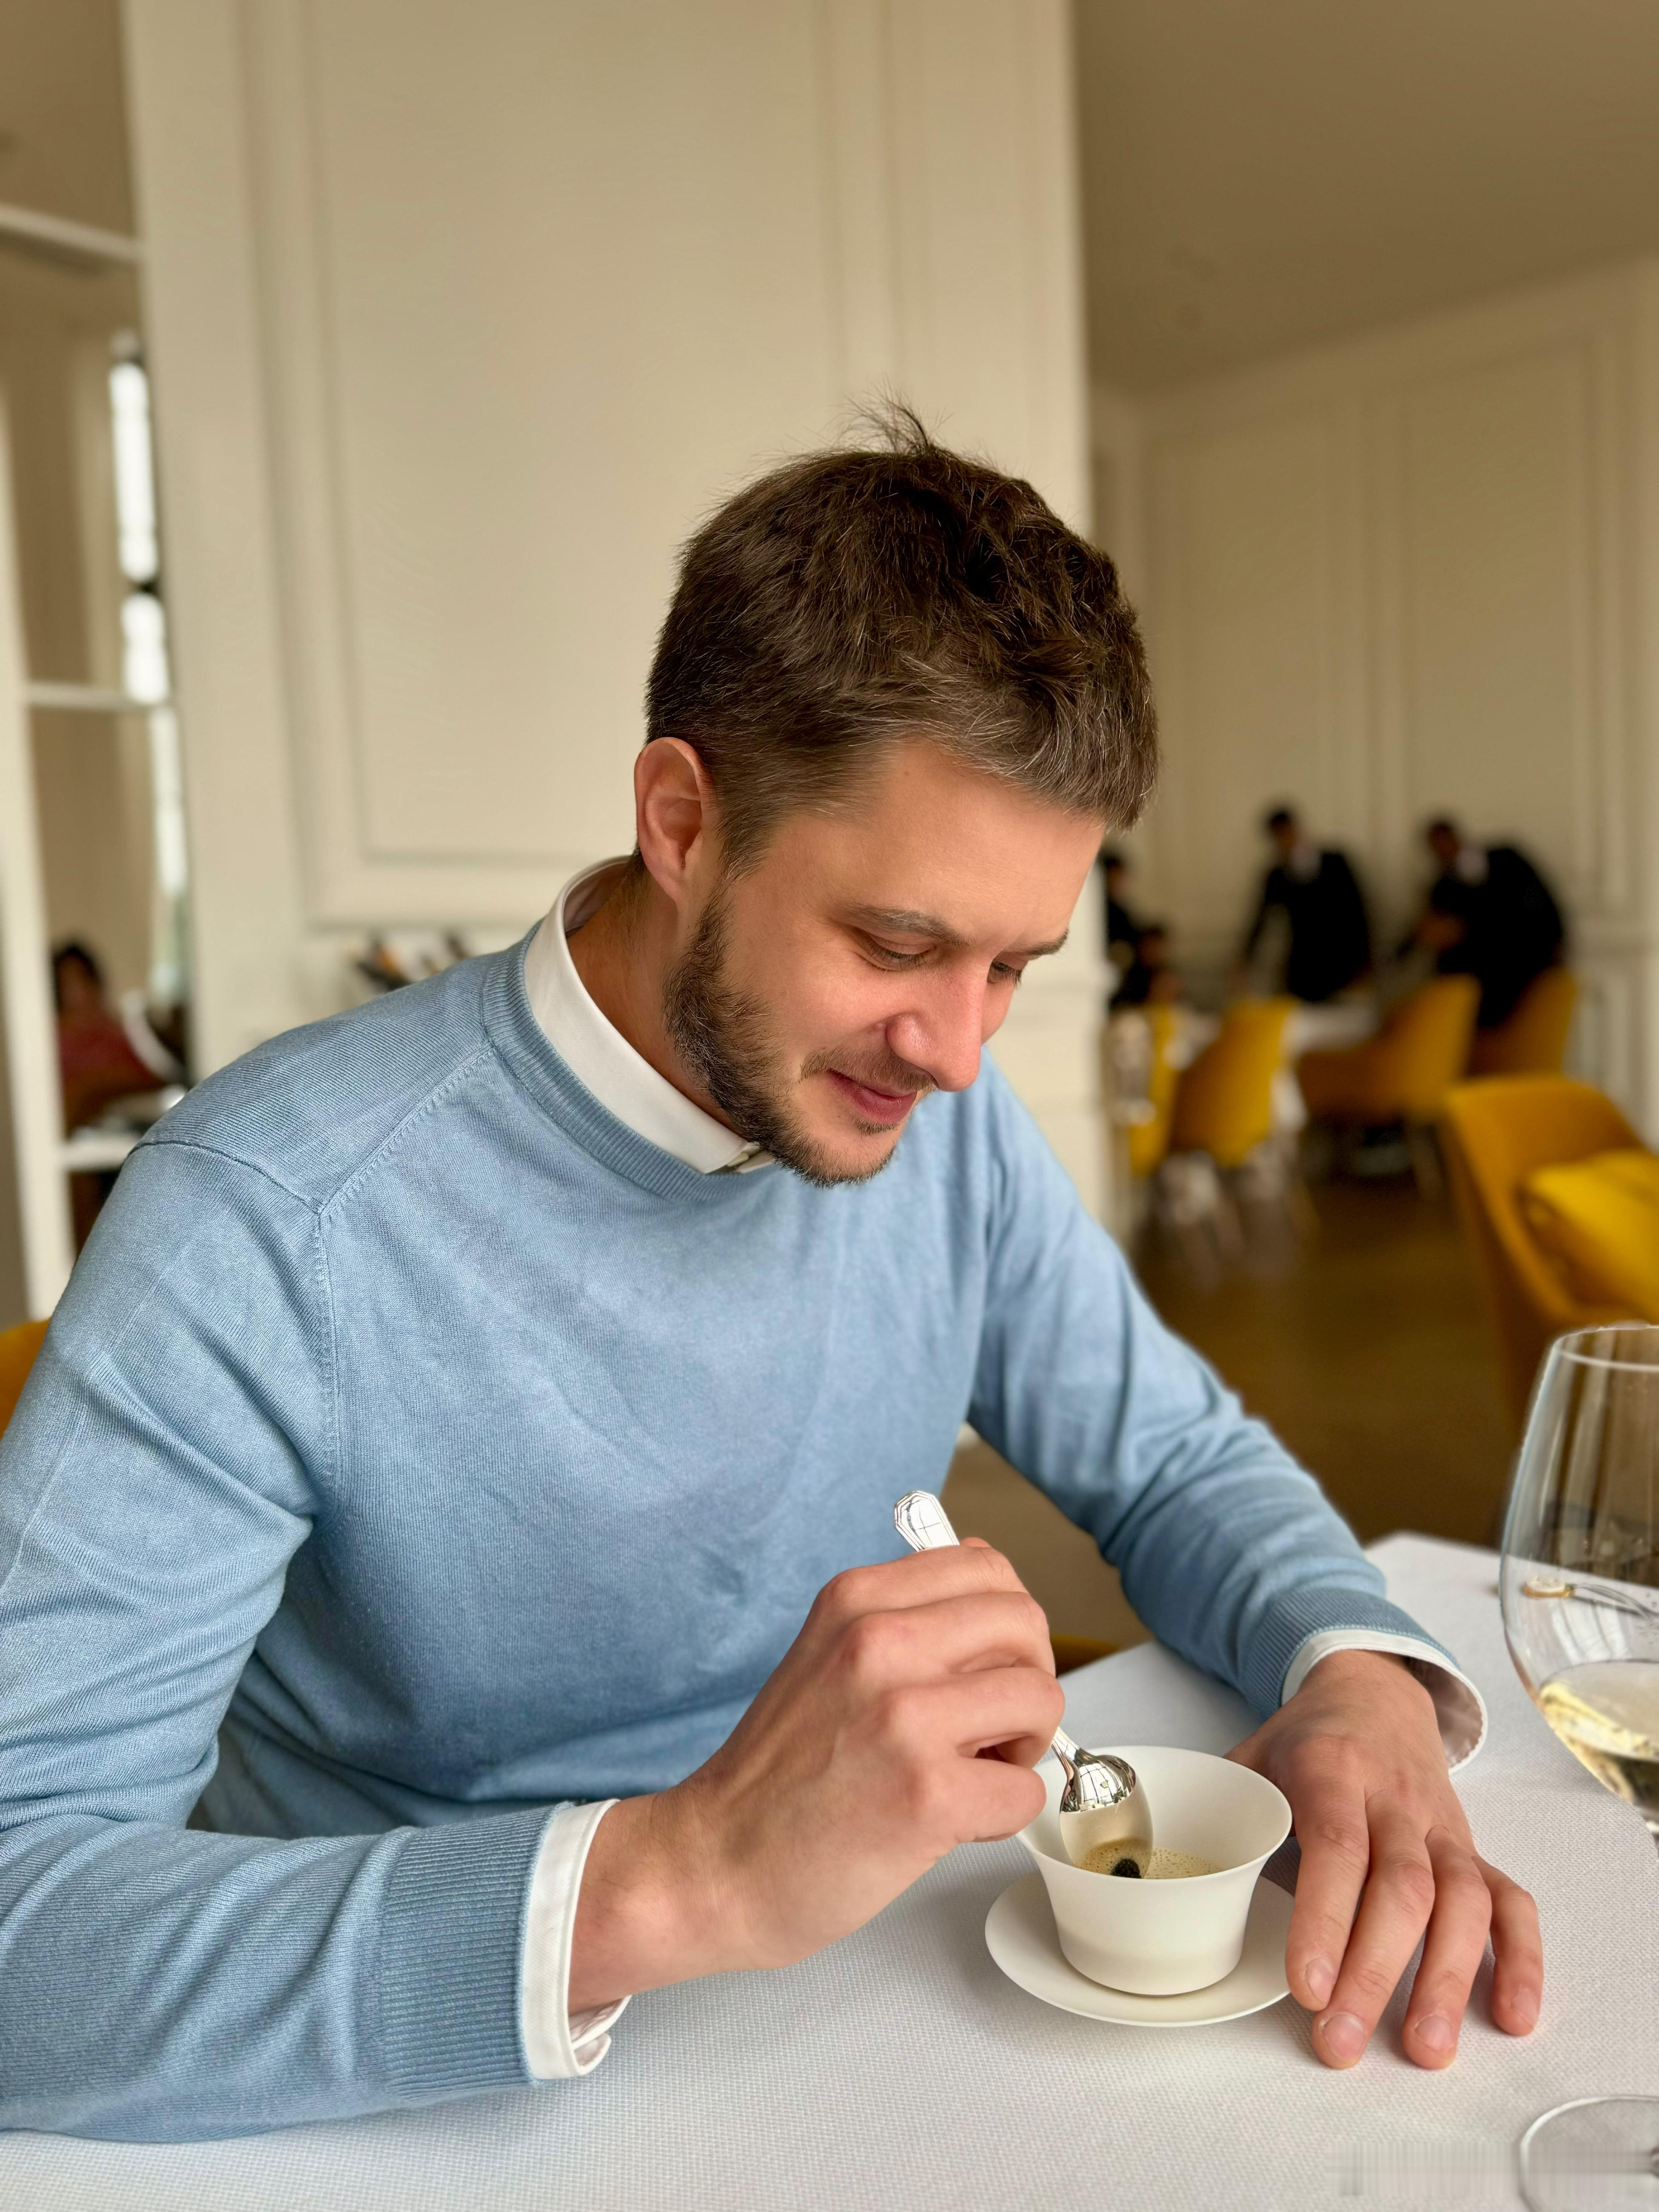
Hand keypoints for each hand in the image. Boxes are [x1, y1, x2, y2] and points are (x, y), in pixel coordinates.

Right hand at [571, 1541, 1063, 2008]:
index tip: (979, 1669)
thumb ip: (906, 1617)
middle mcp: (880, 1642)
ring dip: (1023, 1743)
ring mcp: (904, 1716)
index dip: (1003, 1626)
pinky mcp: (927, 1795)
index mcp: (857, 1599)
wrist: (715, 1863)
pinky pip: (1026, 1788)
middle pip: (1024, 1624)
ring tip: (970, 1771)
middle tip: (986, 1727)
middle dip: (1025, 1678)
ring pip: (1041, 1697)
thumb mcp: (829, 1654)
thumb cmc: (779, 1772)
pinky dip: (1003, 1813)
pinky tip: (951, 1820)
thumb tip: (992, 1583)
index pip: (987, 1568)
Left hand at [1228, 1649, 1541, 2068]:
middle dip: (1374, 1972)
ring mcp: (1442, 1825)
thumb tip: (1196, 1900)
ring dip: (1447, 1979)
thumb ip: (1227, 1819)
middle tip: (1343, 2040)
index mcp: (1332, 1768)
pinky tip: (1510, 2016)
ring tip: (1424, 2050)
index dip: (1324, 1919)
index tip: (1307, 1988)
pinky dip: (1518, 1958)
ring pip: (1462, 1900)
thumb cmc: (1303, 1743)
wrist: (1372, 1693)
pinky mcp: (1475, 1848)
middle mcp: (1396, 1797)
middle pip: (1401, 1886)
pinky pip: (1511, 1901)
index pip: (1336, 1845)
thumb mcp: (1251, 1758)